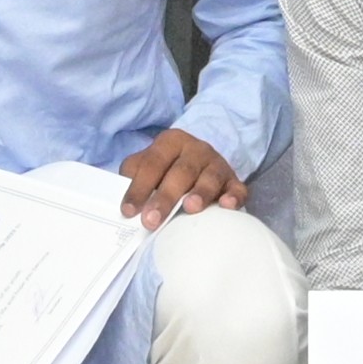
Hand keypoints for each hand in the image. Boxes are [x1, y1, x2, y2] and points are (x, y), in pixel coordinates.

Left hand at [116, 132, 242, 225]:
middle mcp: (196, 149)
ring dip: (200, 193)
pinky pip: (237, 188)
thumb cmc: (167, 168)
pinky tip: (226, 206)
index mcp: (171, 142)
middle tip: (151, 221)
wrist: (200, 161)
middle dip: (165, 197)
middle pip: (181, 172)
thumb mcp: (147, 164)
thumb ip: (134, 176)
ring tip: (190, 209)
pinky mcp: (234, 180)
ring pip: (210, 178)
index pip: (152, 163)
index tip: (128, 211)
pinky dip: (233, 196)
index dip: (139, 187)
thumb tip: (126, 203)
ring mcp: (217, 164)